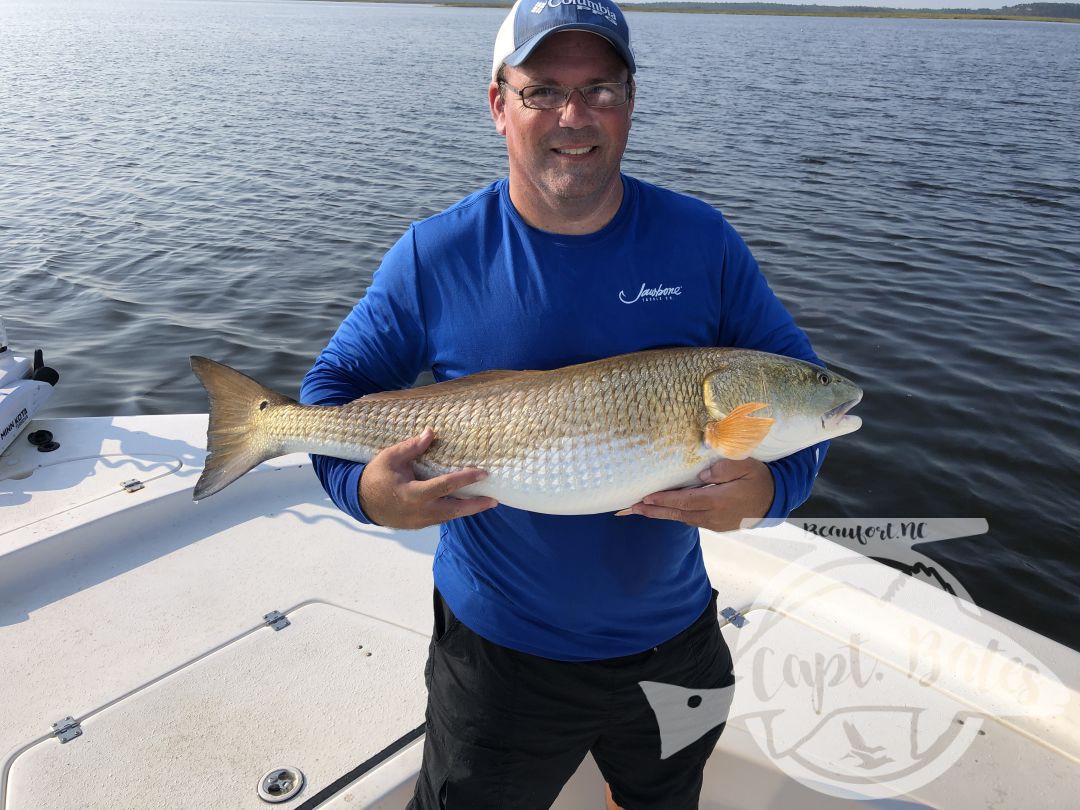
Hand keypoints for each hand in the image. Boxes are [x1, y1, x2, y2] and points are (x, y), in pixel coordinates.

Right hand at [359, 428, 497, 528]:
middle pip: (455, 510)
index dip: (466, 478)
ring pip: (449, 516)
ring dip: (467, 509)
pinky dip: (453, 511)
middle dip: (476, 506)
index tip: (483, 473)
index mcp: (414, 493)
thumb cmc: (376, 476)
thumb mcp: (391, 457)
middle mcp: (420, 511)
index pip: (446, 485)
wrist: (360, 501)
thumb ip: (412, 447)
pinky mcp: (419, 525)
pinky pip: (441, 518)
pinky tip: (463, 504)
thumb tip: (431, 433)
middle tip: (495, 500)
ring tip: (485, 502)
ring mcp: (420, 521)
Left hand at [617, 458, 774, 531]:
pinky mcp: (716, 525)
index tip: (645, 498)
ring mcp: (714, 523)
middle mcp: (712, 515)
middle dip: (652, 511)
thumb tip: (703, 474)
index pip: (684, 500)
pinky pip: (691, 520)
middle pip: (677, 513)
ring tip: (640, 510)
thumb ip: (723, 468)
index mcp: (717, 500)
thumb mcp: (746, 466)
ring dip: (661, 514)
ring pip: (682, 519)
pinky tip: (664, 511)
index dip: (663, 500)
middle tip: (630, 509)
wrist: (776, 501)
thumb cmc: (760, 479)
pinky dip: (675, 515)